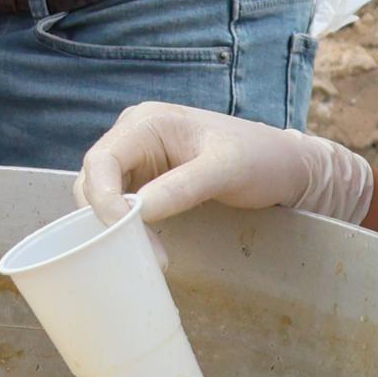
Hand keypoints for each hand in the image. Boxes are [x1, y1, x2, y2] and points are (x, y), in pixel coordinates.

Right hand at [80, 101, 375, 225]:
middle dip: (106, 218)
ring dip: (114, 226)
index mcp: (146, 123)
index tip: (122, 233)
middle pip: (93, 180)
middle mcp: (134, 137)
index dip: (101, 199)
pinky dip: (124, 227)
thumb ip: (182, 187)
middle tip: (140, 253)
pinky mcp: (147, 181)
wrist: (284, 165)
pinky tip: (143, 246)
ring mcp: (139, 159)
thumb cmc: (260, 158)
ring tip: (147, 253)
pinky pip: (120, 204)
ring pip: (102, 195)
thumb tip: (136, 212)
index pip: (102, 161)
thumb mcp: (226, 170)